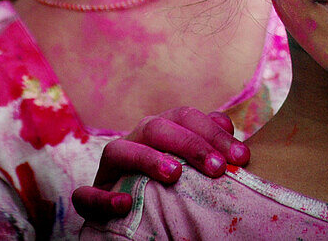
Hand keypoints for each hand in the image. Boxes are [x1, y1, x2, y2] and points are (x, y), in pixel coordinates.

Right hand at [72, 107, 248, 221]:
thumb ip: (207, 140)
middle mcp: (135, 139)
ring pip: (119, 150)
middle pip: (158, 128)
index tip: (241, 158)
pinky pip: (86, 194)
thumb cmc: (172, 181)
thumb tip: (227, 123)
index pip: (187, 117)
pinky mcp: (93, 194)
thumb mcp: (190, 160)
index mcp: (161, 128)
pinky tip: (124, 205)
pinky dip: (102, 199)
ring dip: (147, 159)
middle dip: (191, 145)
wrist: (134, 210)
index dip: (215, 133)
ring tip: (174, 175)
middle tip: (218, 169)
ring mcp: (111, 166)